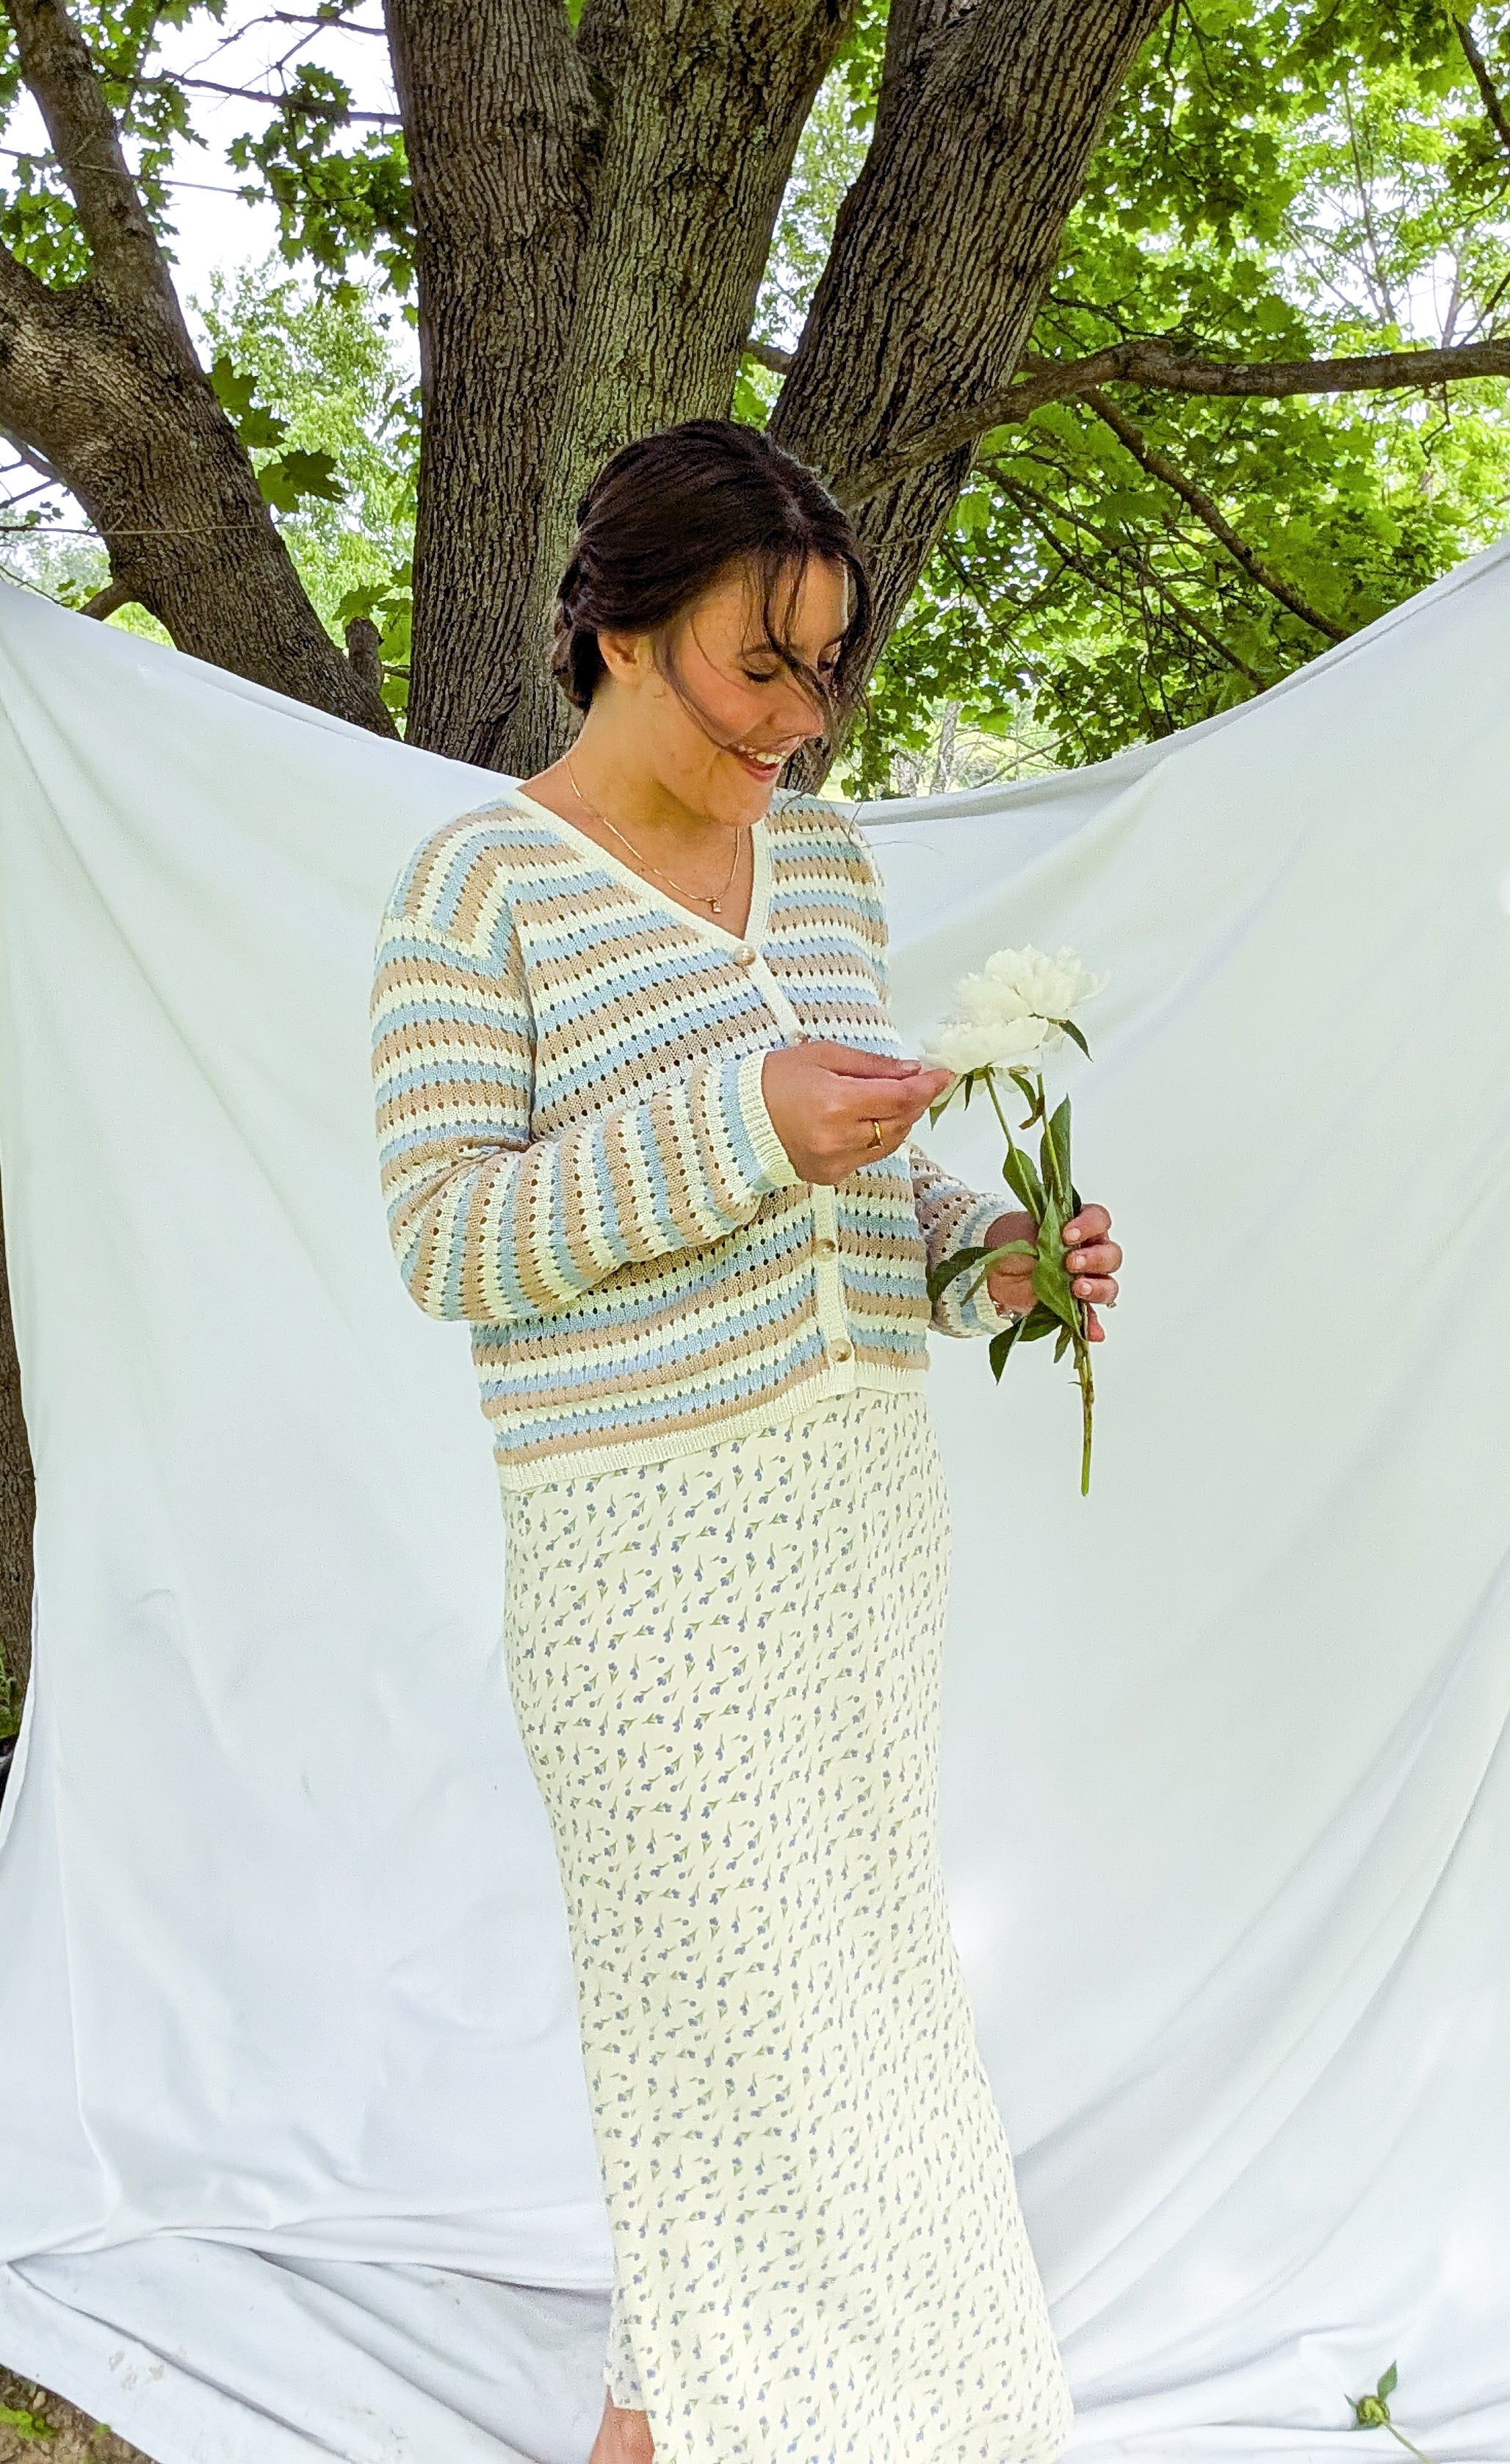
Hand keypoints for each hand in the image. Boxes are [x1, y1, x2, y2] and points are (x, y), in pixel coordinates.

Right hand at [762, 1041, 951, 1186]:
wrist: (737, 1118)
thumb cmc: (774, 1081)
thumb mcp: (824, 1056)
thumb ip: (872, 1066)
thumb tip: (910, 1070)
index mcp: (836, 1103)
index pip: (899, 1097)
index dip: (927, 1086)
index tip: (943, 1074)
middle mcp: (838, 1137)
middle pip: (900, 1121)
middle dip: (916, 1101)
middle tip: (921, 1082)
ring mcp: (835, 1161)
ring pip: (890, 1142)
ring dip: (900, 1120)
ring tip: (894, 1099)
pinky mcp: (830, 1175)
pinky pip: (869, 1156)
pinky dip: (878, 1138)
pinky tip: (870, 1120)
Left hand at [984, 1202, 1121, 1339]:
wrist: (996, 1265)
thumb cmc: (1014, 1241)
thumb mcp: (1025, 1233)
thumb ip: (1041, 1241)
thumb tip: (1047, 1253)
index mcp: (1081, 1227)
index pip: (1099, 1219)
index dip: (1088, 1225)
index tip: (1067, 1234)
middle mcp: (1090, 1251)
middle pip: (1111, 1255)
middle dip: (1094, 1259)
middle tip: (1070, 1264)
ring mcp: (1086, 1279)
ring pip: (1108, 1285)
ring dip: (1097, 1289)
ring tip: (1077, 1289)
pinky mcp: (1075, 1305)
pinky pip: (1090, 1317)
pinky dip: (1093, 1325)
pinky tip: (1093, 1332)